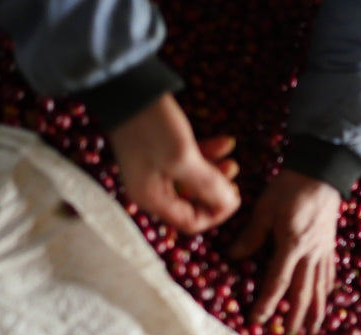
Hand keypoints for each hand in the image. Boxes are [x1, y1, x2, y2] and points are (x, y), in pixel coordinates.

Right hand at [109, 93, 239, 233]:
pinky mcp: (159, 150)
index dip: (217, 213)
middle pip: (194, 203)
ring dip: (215, 172)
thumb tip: (230, 204)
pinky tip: (226, 142)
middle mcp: (151, 189)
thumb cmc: (151, 126)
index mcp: (152, 198)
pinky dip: (207, 154)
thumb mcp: (183, 158)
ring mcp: (154, 169)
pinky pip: (188, 161)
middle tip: (234, 177)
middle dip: (217, 192)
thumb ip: (207, 185)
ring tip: (232, 159)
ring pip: (194, 181)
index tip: (235, 195)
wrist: (125, 86)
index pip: (191, 222)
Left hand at [231, 170, 340, 334]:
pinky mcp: (330, 246)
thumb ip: (251, 235)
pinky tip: (327, 299)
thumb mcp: (265, 208)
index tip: (258, 321)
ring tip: (312, 332)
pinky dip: (328, 289)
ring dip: (316, 312)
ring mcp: (323, 252)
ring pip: (320, 288)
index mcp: (292, 245)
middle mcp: (310, 254)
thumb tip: (233, 257)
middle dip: (295, 319)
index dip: (268, 304)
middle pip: (303, 293)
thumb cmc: (291, 188)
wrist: (322, 172)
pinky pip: (330, 273)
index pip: (278, 282)